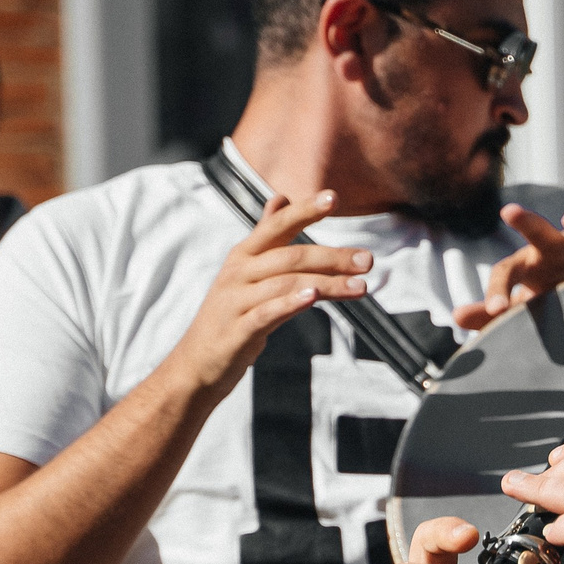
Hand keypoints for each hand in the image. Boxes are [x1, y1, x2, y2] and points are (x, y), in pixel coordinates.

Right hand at [170, 191, 373, 396]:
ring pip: (285, 284)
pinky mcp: (237, 331)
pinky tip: (313, 297)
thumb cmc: (230, 317)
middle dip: (332, 256)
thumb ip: (267, 237)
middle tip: (368, 260)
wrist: (196, 366)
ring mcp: (235, 302)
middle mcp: (238, 273)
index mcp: (243, 256)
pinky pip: (266, 313)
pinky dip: (290, 303)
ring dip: (327, 283)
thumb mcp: (246, 273)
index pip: (276, 226)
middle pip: (290, 256)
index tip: (333, 197)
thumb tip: (281, 197)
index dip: (304, 210)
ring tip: (360, 286)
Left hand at [451, 205, 563, 331]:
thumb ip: (490, 311)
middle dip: (524, 222)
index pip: (505, 272)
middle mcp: (554, 247)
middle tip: (508, 212)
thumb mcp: (525, 301)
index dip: (497, 291)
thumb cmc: (554, 289)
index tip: (498, 311)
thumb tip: (455, 316)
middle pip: (536, 232)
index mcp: (528, 264)